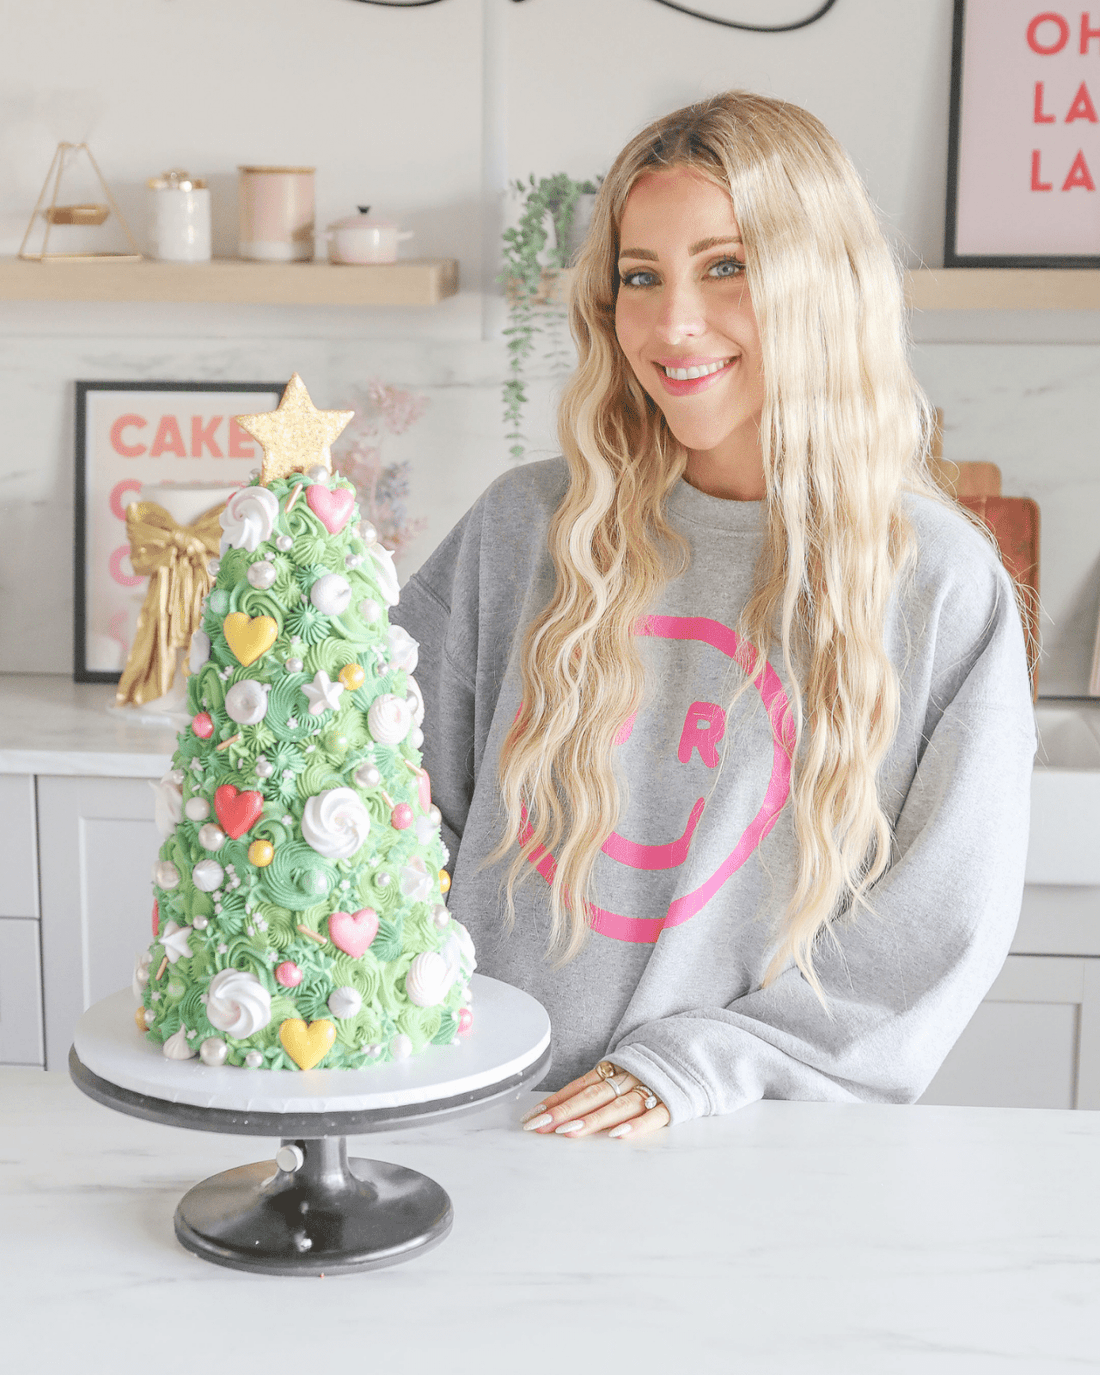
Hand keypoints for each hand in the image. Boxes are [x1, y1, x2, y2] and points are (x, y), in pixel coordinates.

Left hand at [519, 1060, 669, 1139]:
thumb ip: (600, 1085)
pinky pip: (653, 1116)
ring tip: (568, 1132)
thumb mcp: (624, 1069)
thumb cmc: (653, 1067)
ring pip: (617, 1105)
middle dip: (564, 1112)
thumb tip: (562, 1107)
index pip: (580, 1085)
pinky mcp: (672, 1102)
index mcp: (616, 1068)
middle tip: (540, 1126)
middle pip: (592, 1095)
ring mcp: (651, 1088)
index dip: (556, 1100)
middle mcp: (629, 1076)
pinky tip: (618, 1136)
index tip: (532, 1117)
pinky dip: (636, 1126)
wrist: (696, 1053)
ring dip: (592, 1120)